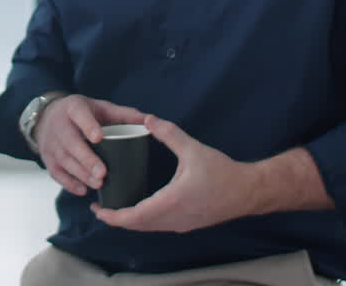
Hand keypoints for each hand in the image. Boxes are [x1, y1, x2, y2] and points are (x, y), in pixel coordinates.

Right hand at [35, 94, 145, 196]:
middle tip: (103, 174)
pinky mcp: (47, 158)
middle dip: (86, 159)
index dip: (88, 126)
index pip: (79, 115)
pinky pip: (56, 173)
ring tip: (98, 184)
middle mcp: (59, 125)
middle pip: (71, 143)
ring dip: (80, 174)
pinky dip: (69, 183)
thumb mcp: (100, 107)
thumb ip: (124, 114)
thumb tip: (150, 121)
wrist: (47, 117)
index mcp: (73, 108)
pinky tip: (83, 190)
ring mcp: (51, 143)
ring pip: (64, 160)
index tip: (99, 138)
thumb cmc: (82, 114)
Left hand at [90, 114, 258, 231]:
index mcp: (171, 202)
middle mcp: (173, 219)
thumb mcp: (193, 149)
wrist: (248, 191)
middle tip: (99, 205)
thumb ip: (169, 133)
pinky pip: (158, 226)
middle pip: (137, 226)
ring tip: (114, 206)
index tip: (97, 208)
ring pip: (147, 228)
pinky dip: (143, 220)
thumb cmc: (222, 171)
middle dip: (116, 218)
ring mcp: (180, 224)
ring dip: (129, 220)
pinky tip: (138, 207)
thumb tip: (147, 118)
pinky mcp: (187, 224)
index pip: (134, 217)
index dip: (112, 216)